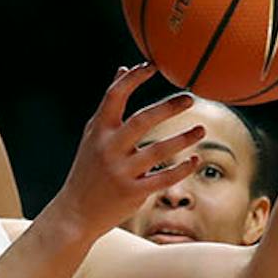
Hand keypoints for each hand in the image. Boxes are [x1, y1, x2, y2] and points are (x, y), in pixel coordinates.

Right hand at [52, 64, 204, 235]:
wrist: (76, 211)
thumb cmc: (89, 167)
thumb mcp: (94, 134)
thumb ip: (111, 104)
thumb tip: (123, 69)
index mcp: (99, 130)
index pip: (114, 96)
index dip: (134, 78)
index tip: (154, 66)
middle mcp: (108, 148)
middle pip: (141, 121)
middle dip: (167, 108)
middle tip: (190, 98)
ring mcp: (120, 171)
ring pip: (158, 151)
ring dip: (183, 139)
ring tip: (201, 129)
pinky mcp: (132, 192)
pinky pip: (163, 178)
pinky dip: (182, 169)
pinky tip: (196, 160)